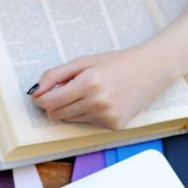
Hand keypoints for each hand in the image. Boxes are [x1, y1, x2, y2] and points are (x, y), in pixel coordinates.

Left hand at [31, 44, 175, 129]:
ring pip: (71, 119)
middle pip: (57, 114)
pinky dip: (89, 114)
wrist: (152, 69)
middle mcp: (98, 102)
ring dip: (72, 109)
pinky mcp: (115, 125)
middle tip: (65, 91)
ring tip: (89, 93)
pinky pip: (88, 123)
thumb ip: (54, 75)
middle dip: (54, 104)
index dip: (41, 99)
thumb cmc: (116, 63)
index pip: (49, 102)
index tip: (42, 94)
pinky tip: (103, 101)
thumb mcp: (83, 62)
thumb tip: (35, 92)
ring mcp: (108, 116)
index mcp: (88, 83)